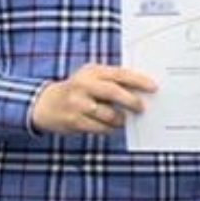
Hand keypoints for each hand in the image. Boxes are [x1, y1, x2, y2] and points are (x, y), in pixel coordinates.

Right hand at [31, 64, 156, 134]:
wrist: (46, 104)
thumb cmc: (78, 90)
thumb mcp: (91, 78)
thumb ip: (112, 81)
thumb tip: (141, 91)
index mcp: (91, 71)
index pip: (119, 74)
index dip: (138, 80)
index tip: (153, 87)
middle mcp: (83, 85)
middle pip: (113, 92)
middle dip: (131, 101)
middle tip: (142, 108)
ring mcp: (77, 104)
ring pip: (109, 114)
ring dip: (120, 119)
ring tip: (122, 119)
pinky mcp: (74, 121)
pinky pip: (100, 128)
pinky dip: (109, 128)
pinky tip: (109, 126)